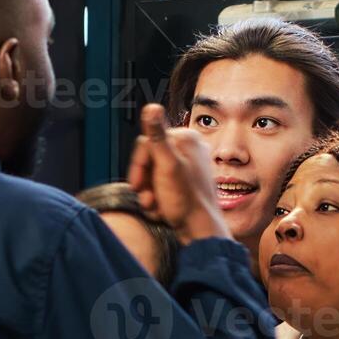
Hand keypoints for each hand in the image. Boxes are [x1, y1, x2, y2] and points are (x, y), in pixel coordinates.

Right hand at [126, 103, 228, 243]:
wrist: (200, 232)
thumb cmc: (187, 202)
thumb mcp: (167, 166)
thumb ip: (157, 137)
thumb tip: (151, 106)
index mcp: (187, 138)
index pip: (147, 143)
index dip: (139, 166)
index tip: (137, 184)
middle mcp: (190, 148)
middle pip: (150, 158)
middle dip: (145, 182)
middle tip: (148, 199)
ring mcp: (188, 166)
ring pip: (153, 173)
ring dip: (149, 192)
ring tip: (156, 206)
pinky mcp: (186, 182)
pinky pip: (162, 184)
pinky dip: (158, 198)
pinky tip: (162, 208)